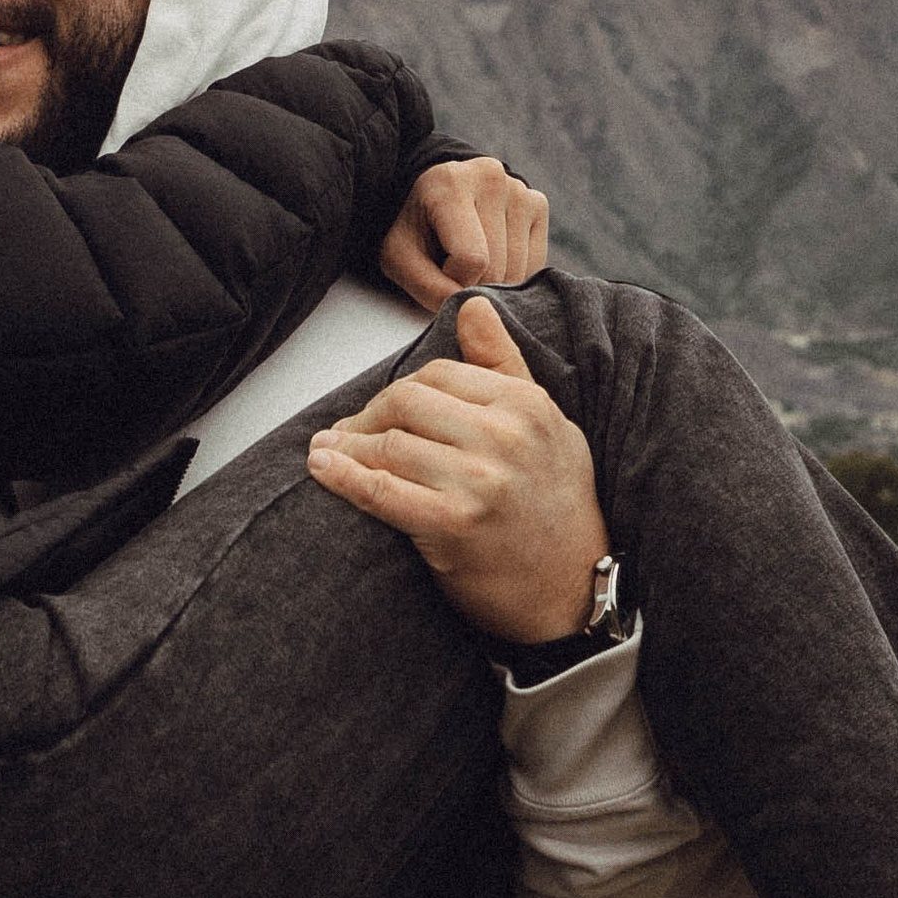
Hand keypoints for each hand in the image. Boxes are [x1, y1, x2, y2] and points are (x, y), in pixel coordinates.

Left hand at [305, 293, 609, 644]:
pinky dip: (343, 477)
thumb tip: (472, 305)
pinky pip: (382, 490)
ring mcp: (480, 481)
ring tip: (327, 451)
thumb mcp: (548, 425)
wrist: (575, 592)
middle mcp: (505, 437)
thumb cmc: (557, 507)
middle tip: (345, 433)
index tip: (378, 410)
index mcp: (525, 405)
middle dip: (366, 416)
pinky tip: (322, 469)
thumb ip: (504, 363)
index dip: (397, 390)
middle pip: (406, 402)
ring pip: (389, 444)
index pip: (438, 374)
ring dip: (347, 447)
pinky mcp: (454, 524)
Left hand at [379, 156, 548, 310]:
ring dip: (495, 281)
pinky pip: (535, 263)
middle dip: (475, 283)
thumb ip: (428, 287)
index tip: (439, 270)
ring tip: (472, 261)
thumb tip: (471, 307)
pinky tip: (494, 257)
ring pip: (519, 268)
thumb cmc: (416, 229)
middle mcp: (492, 179)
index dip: (454, 279)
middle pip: (497, 266)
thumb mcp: (400, 257)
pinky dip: (515, 273)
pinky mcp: (538, 204)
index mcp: (451, 184)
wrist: (435, 198)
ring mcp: (520, 190)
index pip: (472, 258)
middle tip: (455, 268)